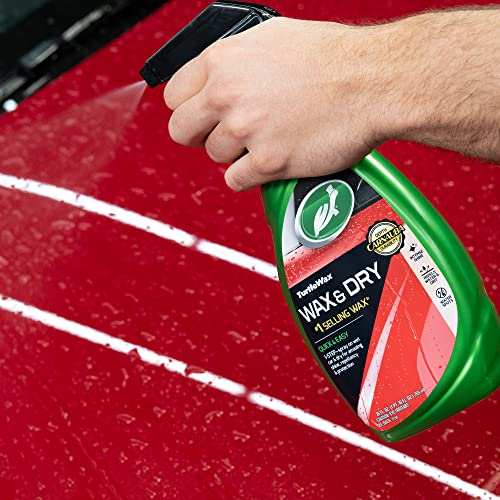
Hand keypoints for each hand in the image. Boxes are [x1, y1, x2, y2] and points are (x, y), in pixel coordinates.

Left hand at [164, 18, 393, 190]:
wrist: (372, 82)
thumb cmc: (333, 58)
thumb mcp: (271, 38)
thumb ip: (234, 61)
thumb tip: (216, 77)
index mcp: (223, 60)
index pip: (174, 96)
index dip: (188, 108)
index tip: (200, 115)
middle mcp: (228, 95)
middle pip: (182, 131)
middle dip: (200, 135)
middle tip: (222, 134)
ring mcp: (247, 130)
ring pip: (214, 156)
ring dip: (235, 153)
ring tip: (264, 139)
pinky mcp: (268, 162)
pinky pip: (236, 180)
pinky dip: (250, 175)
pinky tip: (269, 160)